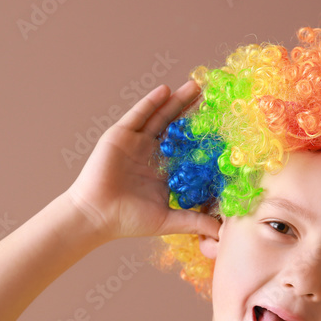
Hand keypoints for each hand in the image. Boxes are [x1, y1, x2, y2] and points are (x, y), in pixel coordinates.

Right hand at [64, 80, 220, 242]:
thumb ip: (194, 221)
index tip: (223, 127)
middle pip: (177, 128)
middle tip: (213, 97)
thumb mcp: (168, 220)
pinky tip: (165, 90)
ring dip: (177, 102)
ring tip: (195, 87)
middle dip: (193, 113)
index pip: (188, 150)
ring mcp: (136, 143)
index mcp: (164, 172)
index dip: (204, 138)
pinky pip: (138, 115)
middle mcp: (151, 154)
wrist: (97, 215)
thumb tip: (222, 233)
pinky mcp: (120, 135)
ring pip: (160, 117)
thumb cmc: (128, 220)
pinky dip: (151, 102)